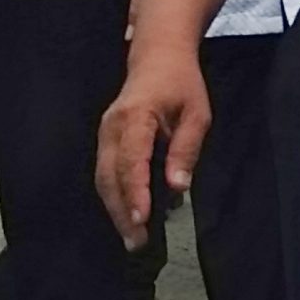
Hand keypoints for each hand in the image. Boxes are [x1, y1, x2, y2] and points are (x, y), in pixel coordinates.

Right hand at [94, 50, 210, 250]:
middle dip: (122, 211)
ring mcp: (104, 133)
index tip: (143, 219)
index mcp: (136, 116)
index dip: (135, 192)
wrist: (157, 56)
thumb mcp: (197, 114)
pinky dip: (114, 196)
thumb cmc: (181, 84)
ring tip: (132, 237)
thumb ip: (186, 150)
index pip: (131, 160)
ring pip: (103, 178)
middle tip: (137, 242)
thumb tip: (178, 188)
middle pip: (109, 176)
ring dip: (116, 209)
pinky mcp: (104, 140)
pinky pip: (105, 172)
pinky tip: (127, 215)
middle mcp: (112, 127)